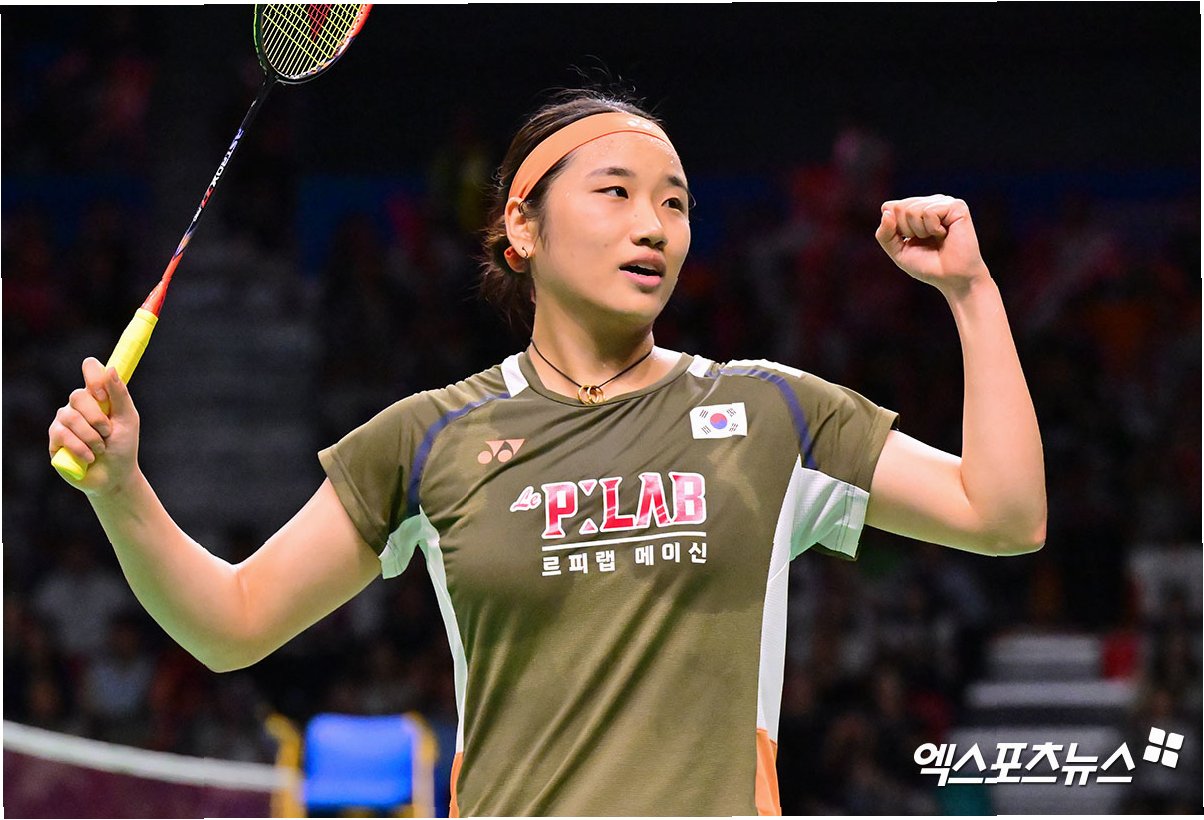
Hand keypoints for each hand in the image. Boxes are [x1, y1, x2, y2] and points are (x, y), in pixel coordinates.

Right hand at [49, 358, 140, 495]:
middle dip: (98, 418)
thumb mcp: (128, 419)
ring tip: (101, 448)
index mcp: (97, 395)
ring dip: (92, 437)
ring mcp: (63, 421)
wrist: (114, 476)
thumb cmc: (123, 446)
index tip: (103, 396)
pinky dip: (81, 448)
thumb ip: (120, 395)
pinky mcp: (54, 439)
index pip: (90, 368)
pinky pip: (62, 435)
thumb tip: (111, 369)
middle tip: (109, 433)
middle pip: (78, 395)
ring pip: (70, 417)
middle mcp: (77, 405)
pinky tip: (90, 457)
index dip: (94, 378)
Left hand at [875, 195, 989, 296]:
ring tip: (937, 238)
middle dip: (907, 231)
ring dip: (921, 232)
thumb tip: (886, 211)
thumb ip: (885, 234)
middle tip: (926, 241)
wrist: (953, 278)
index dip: (894, 229)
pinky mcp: (956, 206)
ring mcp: (943, 202)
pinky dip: (933, 229)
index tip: (910, 241)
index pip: (889, 207)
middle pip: (898, 207)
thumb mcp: (898, 251)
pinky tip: (945, 234)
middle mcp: (929, 202)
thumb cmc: (928, 265)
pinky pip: (929, 212)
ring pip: (912, 210)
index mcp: (916, 209)